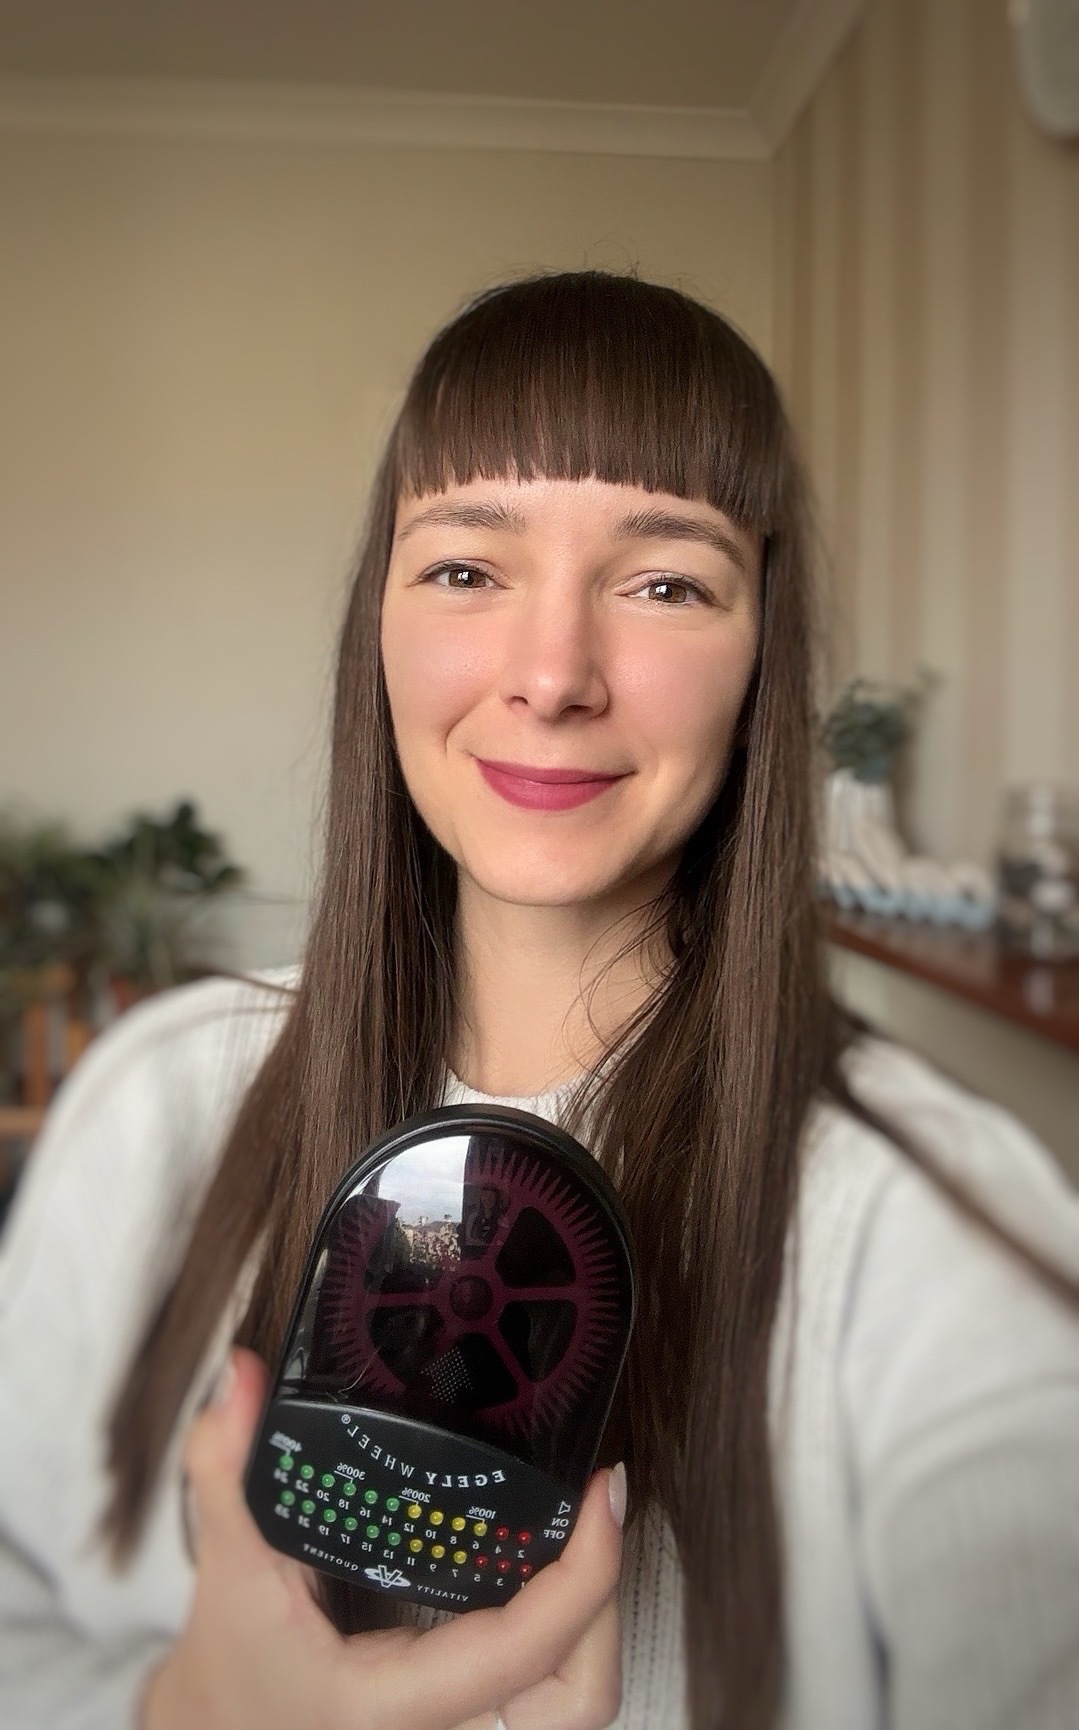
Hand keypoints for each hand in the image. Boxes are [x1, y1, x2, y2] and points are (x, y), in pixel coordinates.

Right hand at [142, 1349, 624, 1729]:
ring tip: (584, 1529)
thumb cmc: (230, 1677)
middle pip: (580, 1696)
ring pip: (572, 1699)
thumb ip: (227, 1474)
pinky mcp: (462, 1710)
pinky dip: (564, 1626)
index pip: (526, 1650)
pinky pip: (543, 1683)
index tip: (603, 1490)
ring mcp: (458, 1725)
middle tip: (598, 1510)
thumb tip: (242, 1379)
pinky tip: (551, 1561)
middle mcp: (443, 1728)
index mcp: (398, 1701)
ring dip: (594, 1617)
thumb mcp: (226, 1575)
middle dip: (606, 1602)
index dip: (588, 1571)